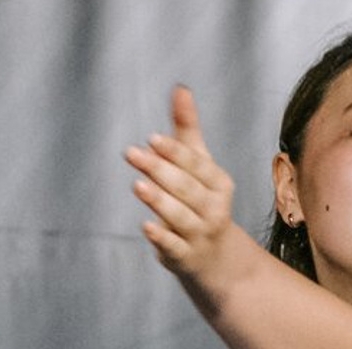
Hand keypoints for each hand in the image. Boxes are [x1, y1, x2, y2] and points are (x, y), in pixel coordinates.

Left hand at [125, 88, 239, 285]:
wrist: (215, 258)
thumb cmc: (202, 201)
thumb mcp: (199, 166)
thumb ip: (187, 129)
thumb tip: (180, 88)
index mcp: (219, 184)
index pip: (195, 164)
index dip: (174, 152)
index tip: (152, 139)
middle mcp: (214, 210)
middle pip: (185, 188)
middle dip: (159, 170)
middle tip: (132, 153)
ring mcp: (201, 236)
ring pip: (180, 216)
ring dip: (159, 200)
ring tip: (137, 185)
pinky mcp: (185, 258)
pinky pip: (174, 247)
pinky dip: (161, 238)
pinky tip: (146, 226)